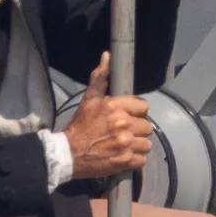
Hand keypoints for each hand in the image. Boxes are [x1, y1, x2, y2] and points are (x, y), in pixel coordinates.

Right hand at [64, 56, 154, 179]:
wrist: (68, 154)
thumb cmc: (80, 126)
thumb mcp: (89, 100)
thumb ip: (100, 78)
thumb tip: (107, 55)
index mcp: (115, 107)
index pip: (144, 106)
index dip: (136, 112)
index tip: (127, 117)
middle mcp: (124, 124)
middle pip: (147, 126)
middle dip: (137, 129)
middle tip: (123, 133)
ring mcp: (125, 144)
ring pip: (146, 143)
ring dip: (137, 145)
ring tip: (124, 145)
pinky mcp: (125, 161)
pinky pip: (142, 160)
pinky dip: (134, 160)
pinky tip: (123, 156)